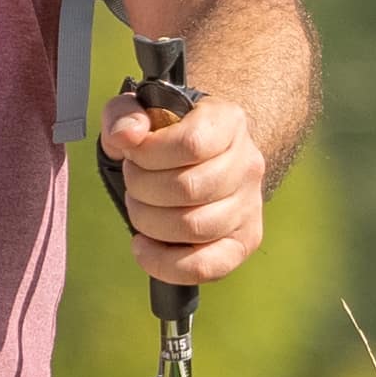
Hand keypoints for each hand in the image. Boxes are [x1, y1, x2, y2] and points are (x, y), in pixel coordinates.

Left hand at [101, 78, 267, 288]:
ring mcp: (250, 204)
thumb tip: (125, 136)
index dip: (148, 154)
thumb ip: (124, 113)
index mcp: (227, 121)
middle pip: (188, 189)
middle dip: (141, 188)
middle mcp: (247, 162)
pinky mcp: (244, 240)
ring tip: (141, 207)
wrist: (196, 157)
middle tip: (133, 182)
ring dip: (149, 222)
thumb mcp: (139, 111)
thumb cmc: (164, 134)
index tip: (131, 153)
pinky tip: (145, 247)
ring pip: (194, 227)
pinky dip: (166, 264)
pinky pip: (208, 266)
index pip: (191, 144)